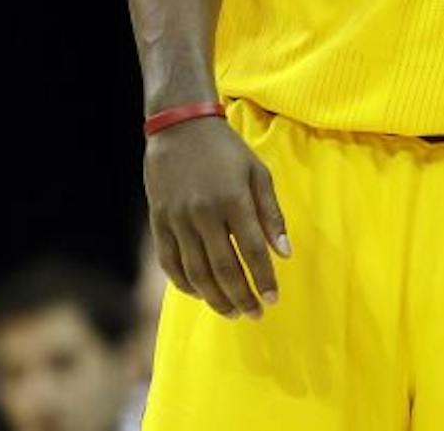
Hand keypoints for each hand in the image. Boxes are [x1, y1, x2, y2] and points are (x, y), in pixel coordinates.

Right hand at [145, 116, 289, 318]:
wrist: (179, 128)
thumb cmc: (226, 151)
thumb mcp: (258, 173)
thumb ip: (271, 214)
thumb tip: (285, 253)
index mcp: (233, 200)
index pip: (251, 250)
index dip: (263, 278)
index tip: (274, 299)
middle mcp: (203, 213)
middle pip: (223, 268)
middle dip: (241, 296)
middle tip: (255, 314)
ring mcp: (177, 220)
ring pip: (195, 272)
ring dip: (215, 298)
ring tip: (232, 312)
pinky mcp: (158, 222)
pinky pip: (170, 262)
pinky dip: (185, 283)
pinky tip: (201, 294)